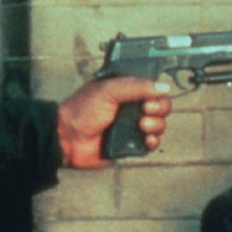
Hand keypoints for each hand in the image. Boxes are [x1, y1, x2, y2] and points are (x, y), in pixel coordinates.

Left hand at [56, 76, 171, 168]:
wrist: (67, 138)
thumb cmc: (82, 110)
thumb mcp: (108, 90)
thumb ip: (136, 85)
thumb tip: (164, 87)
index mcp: (126, 91)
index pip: (153, 88)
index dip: (158, 92)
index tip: (151, 96)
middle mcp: (131, 108)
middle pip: (161, 106)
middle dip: (160, 108)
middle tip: (146, 110)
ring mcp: (132, 127)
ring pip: (159, 125)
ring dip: (157, 124)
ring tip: (142, 125)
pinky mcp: (130, 145)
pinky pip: (151, 144)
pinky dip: (154, 142)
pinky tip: (146, 139)